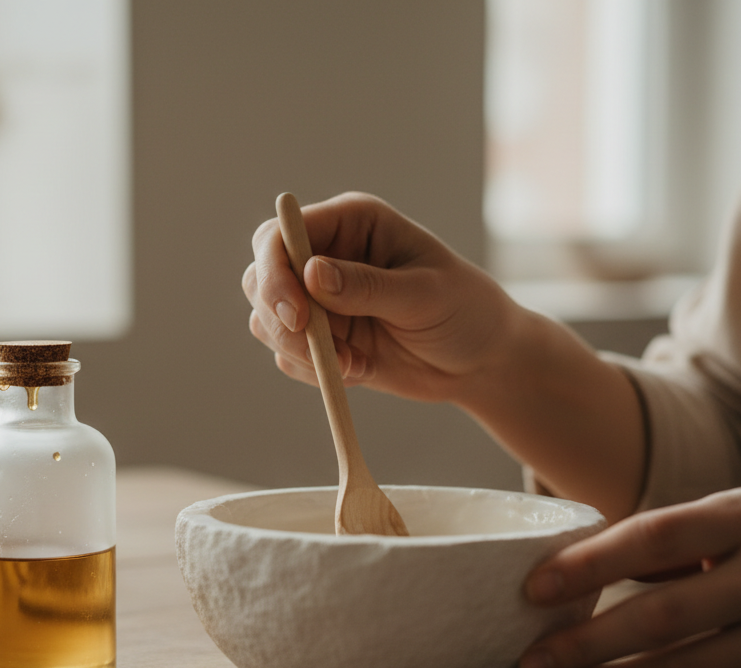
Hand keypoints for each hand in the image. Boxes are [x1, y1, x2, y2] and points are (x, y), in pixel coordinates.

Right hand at [242, 192, 515, 405]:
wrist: (480, 360)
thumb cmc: (466, 311)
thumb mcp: (424, 295)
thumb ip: (367, 286)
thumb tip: (311, 275)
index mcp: (351, 223)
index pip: (283, 233)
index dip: (276, 271)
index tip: (298, 315)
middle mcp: (326, 255)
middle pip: (260, 275)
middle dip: (280, 318)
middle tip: (320, 351)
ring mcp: (319, 299)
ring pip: (266, 319)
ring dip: (299, 351)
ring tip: (354, 365)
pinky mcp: (321, 338)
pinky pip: (287, 356)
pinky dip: (313, 371)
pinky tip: (359, 371)